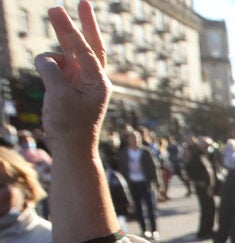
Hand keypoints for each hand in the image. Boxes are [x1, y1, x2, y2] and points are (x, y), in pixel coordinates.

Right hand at [35, 1, 110, 149]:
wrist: (71, 146)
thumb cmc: (70, 125)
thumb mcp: (60, 97)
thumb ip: (53, 72)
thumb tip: (45, 58)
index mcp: (99, 82)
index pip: (87, 51)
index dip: (75, 30)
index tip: (66, 10)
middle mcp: (92, 77)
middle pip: (87, 44)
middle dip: (81, 24)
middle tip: (81, 0)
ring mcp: (80, 79)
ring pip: (68, 52)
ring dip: (57, 50)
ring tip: (57, 78)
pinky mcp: (68, 82)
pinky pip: (54, 65)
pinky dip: (46, 66)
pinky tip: (49, 85)